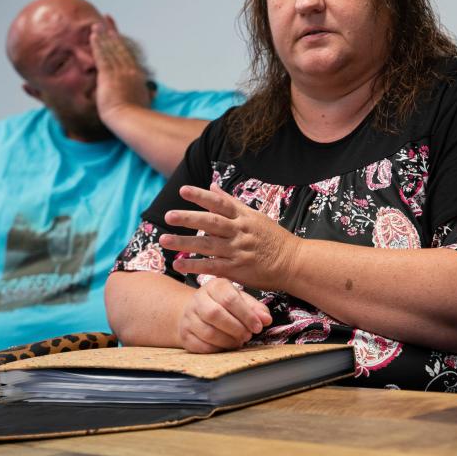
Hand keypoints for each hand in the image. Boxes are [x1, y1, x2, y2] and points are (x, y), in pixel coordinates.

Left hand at [91, 18, 150, 120]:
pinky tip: (93, 36)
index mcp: (137, 75)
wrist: (131, 119)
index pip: (128, 54)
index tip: (117, 33)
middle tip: (106, 20)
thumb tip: (153, 93)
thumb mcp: (146, 101)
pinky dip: (98, 45)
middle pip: (120, 47)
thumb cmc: (137, 115)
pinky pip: (102, 56)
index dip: (122, 42)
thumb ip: (148, 94)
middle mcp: (130, 70)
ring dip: (102, 36)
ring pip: (110, 49)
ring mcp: (119, 72)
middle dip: (112, 33)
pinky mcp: (108, 75)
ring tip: (96, 25)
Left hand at [161, 183, 302, 291]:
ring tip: (163, 240)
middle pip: (211, 223)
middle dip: (189, 219)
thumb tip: (212, 186)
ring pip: (208, 245)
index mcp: (244, 217)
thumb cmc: (273, 238)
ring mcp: (238, 250)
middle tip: (168, 215)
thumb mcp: (254, 216)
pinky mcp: (237, 269)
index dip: (202, 196)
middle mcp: (240, 232)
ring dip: (184, 243)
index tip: (183, 190)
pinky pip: (213, 266)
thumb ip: (231, 202)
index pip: (220, 203)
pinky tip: (179, 265)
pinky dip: (195, 266)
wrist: (293, 262)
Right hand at [179, 277, 272, 352]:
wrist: (198, 312)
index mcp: (214, 285)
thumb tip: (266, 319)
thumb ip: (255, 308)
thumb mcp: (242, 300)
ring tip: (238, 341)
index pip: (230, 299)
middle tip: (247, 335)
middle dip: (236, 328)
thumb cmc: (224, 305)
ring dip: (227, 341)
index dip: (246, 315)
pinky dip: (217, 349)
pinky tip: (226, 346)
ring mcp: (188, 317)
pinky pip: (200, 346)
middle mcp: (198, 299)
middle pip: (215, 314)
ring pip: (208, 332)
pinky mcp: (184, 334)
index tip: (258, 326)